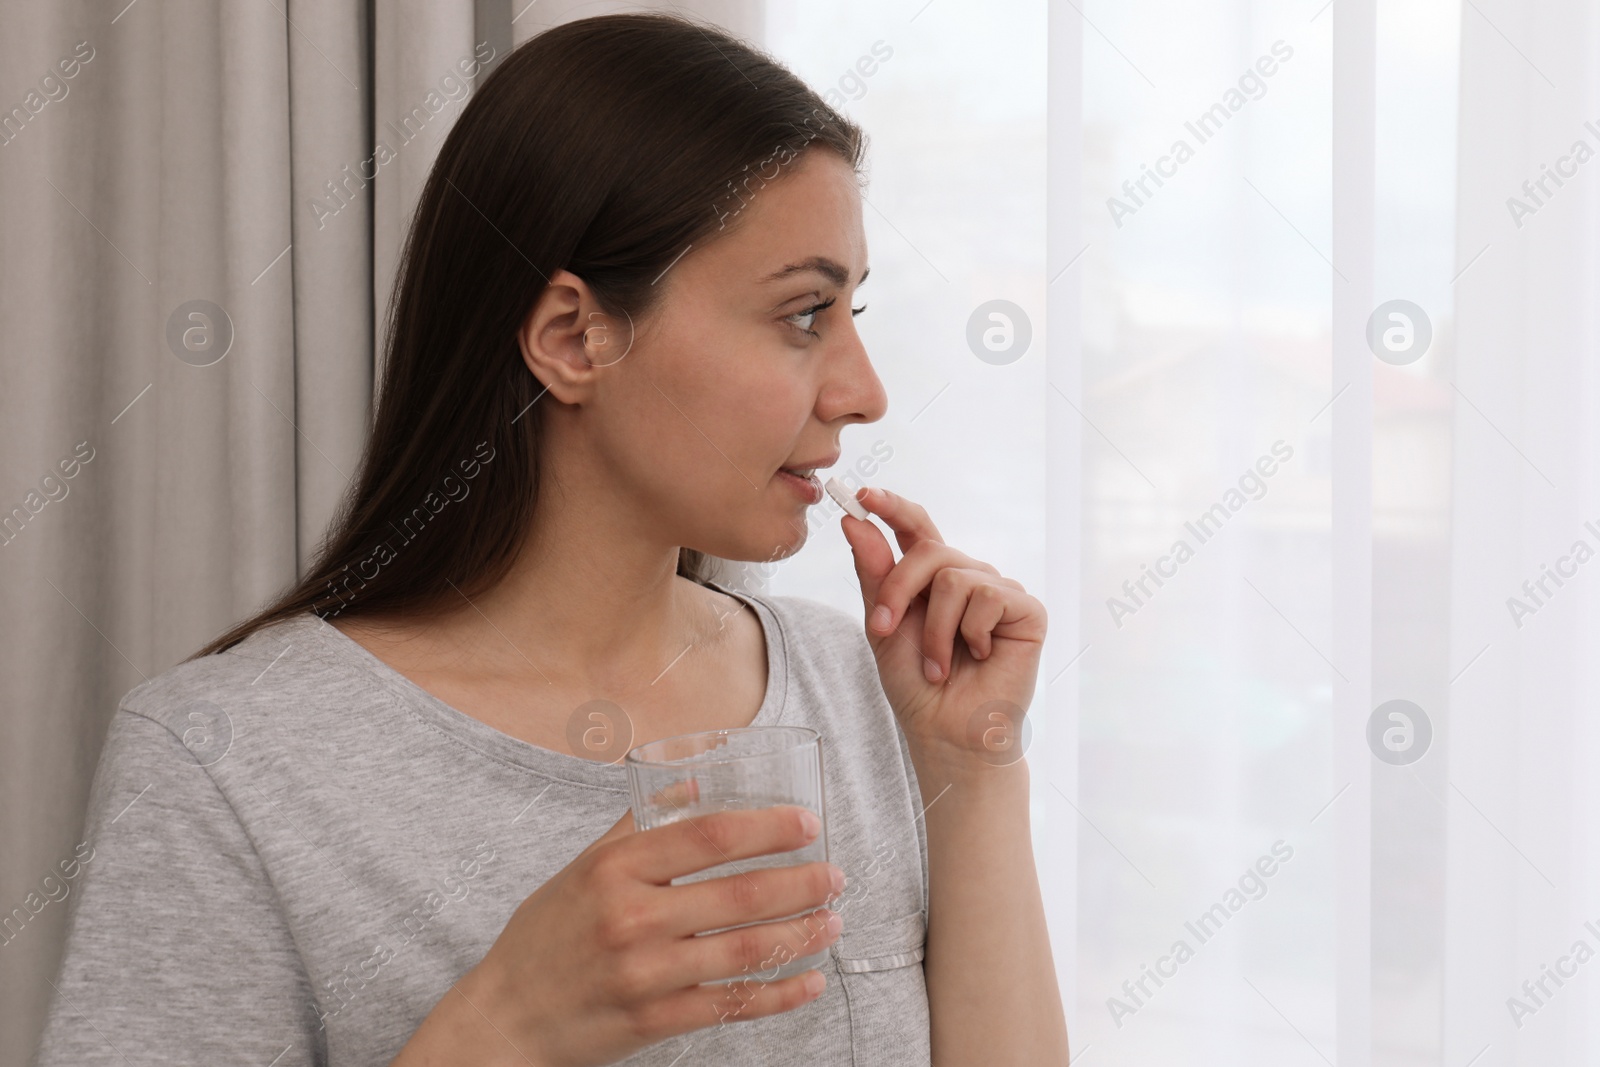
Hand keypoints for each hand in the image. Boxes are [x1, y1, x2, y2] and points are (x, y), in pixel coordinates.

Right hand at [456, 805, 843, 1066]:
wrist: (506, 1016)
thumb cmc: (548, 934)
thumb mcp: (584, 866)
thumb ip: (641, 823)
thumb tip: (695, 781)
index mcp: (616, 869)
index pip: (709, 837)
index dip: (767, 828)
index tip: (807, 824)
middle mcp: (631, 917)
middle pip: (739, 893)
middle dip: (801, 883)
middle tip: (836, 875)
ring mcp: (644, 973)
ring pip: (745, 950)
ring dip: (801, 934)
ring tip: (834, 921)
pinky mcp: (654, 1020)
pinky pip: (732, 1005)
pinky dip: (779, 993)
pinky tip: (810, 981)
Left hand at [839, 485, 1045, 764]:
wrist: (946, 732)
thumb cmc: (917, 685)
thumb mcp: (884, 626)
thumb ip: (875, 574)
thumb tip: (854, 521)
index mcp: (934, 578)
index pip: (917, 528)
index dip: (893, 507)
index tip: (861, 495)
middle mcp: (969, 577)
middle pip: (930, 550)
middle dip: (899, 589)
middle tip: (884, 629)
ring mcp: (1000, 591)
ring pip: (955, 577)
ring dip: (935, 630)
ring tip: (939, 665)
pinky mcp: (1027, 610)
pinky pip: (988, 596)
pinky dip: (970, 633)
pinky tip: (979, 657)